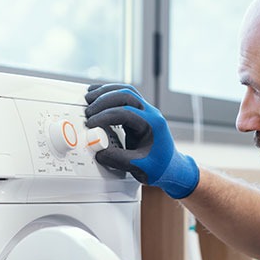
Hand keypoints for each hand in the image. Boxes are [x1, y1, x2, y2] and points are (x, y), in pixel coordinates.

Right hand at [85, 84, 199, 198]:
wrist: (171, 168)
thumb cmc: (159, 167)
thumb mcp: (139, 167)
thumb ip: (118, 159)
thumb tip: (98, 151)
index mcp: (153, 124)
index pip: (126, 112)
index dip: (106, 116)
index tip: (91, 124)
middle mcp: (151, 113)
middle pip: (127, 94)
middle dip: (104, 99)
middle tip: (88, 110)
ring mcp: (146, 111)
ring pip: (126, 91)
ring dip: (106, 92)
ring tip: (88, 97)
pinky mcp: (139, 114)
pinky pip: (124, 98)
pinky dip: (109, 95)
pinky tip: (97, 97)